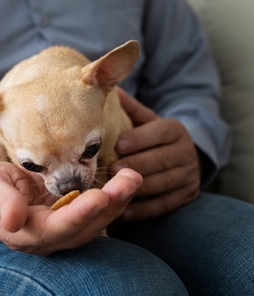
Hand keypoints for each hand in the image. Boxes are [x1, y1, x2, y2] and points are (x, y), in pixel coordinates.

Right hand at [0, 161, 141, 254]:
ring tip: (134, 176)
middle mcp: (51, 236)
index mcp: (28, 234)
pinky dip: (113, 196)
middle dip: (111, 205)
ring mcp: (63, 226)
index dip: (80, 215)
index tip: (100, 197)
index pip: (59, 228)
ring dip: (118, 200)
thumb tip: (14, 220)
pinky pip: (96, 210)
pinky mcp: (71, 213)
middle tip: (131, 179)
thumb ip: (1, 203)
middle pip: (86, 227)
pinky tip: (126, 180)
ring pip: (96, 220)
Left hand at [111, 88, 200, 220]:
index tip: (118, 144)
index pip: (159, 132)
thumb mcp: (146, 119)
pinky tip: (125, 210)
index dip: (139, 138)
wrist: (185, 155)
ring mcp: (190, 175)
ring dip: (138, 188)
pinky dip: (145, 209)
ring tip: (115, 190)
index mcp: (175, 129)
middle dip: (135, 165)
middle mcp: (186, 151)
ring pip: (163, 183)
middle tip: (111, 170)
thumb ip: (130, 107)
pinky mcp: (188, 195)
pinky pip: (166, 204)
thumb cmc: (154, 136)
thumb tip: (109, 88)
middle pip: (160, 159)